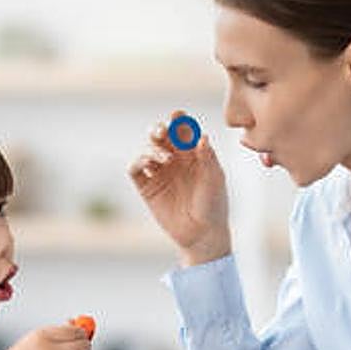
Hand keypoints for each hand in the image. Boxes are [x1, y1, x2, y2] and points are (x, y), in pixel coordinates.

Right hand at [128, 111, 231, 265]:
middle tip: (162, 131)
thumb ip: (208, 157)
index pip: (183, 130)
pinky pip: (136, 168)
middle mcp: (175, 160)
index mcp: (193, 153)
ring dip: (153, 147)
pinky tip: (150, 163)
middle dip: (160, 129)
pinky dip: (139, 161)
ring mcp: (159, 172)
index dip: (178, 120)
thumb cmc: (214, 205)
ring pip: (148, 148)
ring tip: (165, 159)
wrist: (202, 234)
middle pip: (162, 136)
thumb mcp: (215, 179)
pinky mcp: (146, 187)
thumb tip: (202, 136)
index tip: (177, 115)